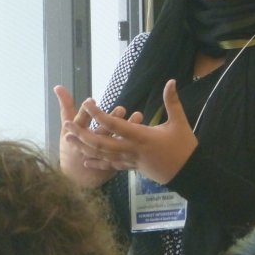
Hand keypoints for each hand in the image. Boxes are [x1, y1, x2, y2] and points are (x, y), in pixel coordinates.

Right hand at [54, 86, 140, 187]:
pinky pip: (125, 151)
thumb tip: (58, 86)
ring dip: (127, 128)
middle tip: (121, 108)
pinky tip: (143, 129)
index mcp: (75, 136)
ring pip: (116, 142)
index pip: (79, 123)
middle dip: (110, 121)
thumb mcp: (66, 127)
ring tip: (138, 115)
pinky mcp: (114, 162)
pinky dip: (133, 142)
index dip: (85, 113)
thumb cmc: (70, 146)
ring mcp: (102, 155)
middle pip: (100, 134)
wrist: (76, 179)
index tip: (91, 101)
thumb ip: (65, 106)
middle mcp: (89, 146)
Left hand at [63, 80, 197, 184]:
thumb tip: (171, 81)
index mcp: (141, 137)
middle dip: (82, 134)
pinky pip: (110, 166)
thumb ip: (172, 101)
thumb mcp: (180, 122)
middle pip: (101, 143)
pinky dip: (97, 163)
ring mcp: (130, 161)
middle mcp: (131, 150)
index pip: (115, 125)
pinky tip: (84, 161)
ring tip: (68, 139)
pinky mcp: (132, 168)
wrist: (188, 174)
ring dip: (84, 147)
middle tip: (66, 125)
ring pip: (102, 155)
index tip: (87, 103)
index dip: (99, 114)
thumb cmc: (184, 147)